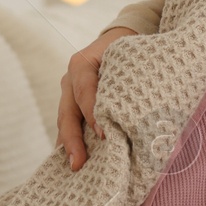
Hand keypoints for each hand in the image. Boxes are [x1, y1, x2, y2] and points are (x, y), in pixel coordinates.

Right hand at [57, 27, 135, 170]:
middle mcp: (70, 79)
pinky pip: (69, 124)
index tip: (104, 135)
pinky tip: (75, 159)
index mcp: (81, 64)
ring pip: (65, 121)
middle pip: (67, 112)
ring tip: (74, 167)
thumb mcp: (129, 59)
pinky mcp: (72, 102)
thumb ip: (128, 82)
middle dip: (73, 140)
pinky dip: (71, 142)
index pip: (85, 92)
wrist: (122, 38)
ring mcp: (68, 92)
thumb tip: (140, 115)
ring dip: (69, 145)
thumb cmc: (129, 51)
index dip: (93, 114)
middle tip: (78, 163)